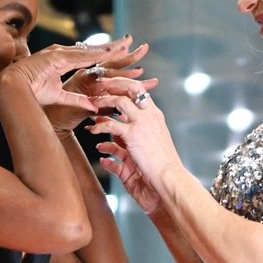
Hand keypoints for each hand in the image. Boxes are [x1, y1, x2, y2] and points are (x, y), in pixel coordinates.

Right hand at [0, 37, 136, 116]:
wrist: (13, 89)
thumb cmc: (32, 94)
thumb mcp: (61, 99)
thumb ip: (78, 102)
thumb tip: (94, 108)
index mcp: (65, 62)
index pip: (91, 58)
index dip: (108, 56)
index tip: (125, 53)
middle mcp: (65, 54)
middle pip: (94, 51)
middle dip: (114, 47)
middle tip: (134, 42)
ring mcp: (60, 53)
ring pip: (89, 51)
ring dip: (107, 49)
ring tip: (126, 46)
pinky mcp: (55, 56)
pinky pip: (78, 56)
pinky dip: (93, 55)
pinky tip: (107, 53)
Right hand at [46, 39, 157, 133]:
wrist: (52, 119)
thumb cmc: (68, 112)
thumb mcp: (91, 105)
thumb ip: (105, 100)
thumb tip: (124, 98)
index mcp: (91, 75)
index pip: (112, 64)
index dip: (126, 56)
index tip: (142, 49)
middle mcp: (87, 74)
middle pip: (111, 63)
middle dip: (129, 56)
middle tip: (145, 48)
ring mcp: (82, 80)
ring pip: (106, 73)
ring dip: (123, 72)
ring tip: (141, 70)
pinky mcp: (78, 90)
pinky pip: (96, 88)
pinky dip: (108, 89)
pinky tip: (123, 89)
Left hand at [90, 90, 180, 205]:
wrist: (170, 178)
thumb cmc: (163, 167)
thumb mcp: (154, 146)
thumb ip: (142, 136)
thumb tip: (125, 138)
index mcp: (156, 116)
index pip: (140, 92)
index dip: (125, 86)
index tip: (113, 87)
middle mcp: (150, 115)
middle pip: (131, 88)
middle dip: (113, 85)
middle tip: (99, 87)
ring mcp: (142, 123)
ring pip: (119, 101)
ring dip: (103, 102)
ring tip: (92, 107)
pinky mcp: (133, 135)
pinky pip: (110, 125)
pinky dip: (99, 126)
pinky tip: (93, 130)